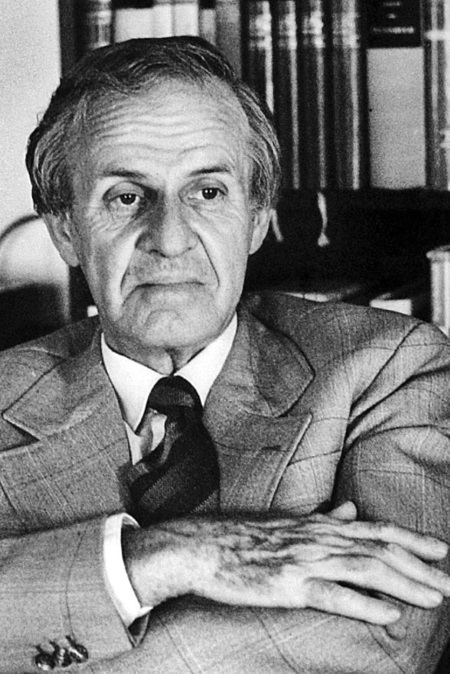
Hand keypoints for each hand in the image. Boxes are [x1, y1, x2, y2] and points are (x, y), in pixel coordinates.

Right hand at [122, 502, 449, 624]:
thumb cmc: (245, 536)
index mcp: (319, 525)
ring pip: (365, 569)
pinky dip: (364, 604)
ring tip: (434, 598)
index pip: (376, 530)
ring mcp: (305, 561)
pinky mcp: (289, 585)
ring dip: (404, 584)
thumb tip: (352, 510)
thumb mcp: (289, 522)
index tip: (442, 550)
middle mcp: (318, 538)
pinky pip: (332, 595)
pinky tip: (389, 615)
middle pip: (379, 550)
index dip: (412, 539)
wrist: (205, 546)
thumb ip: (324, 518)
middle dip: (420, 567)